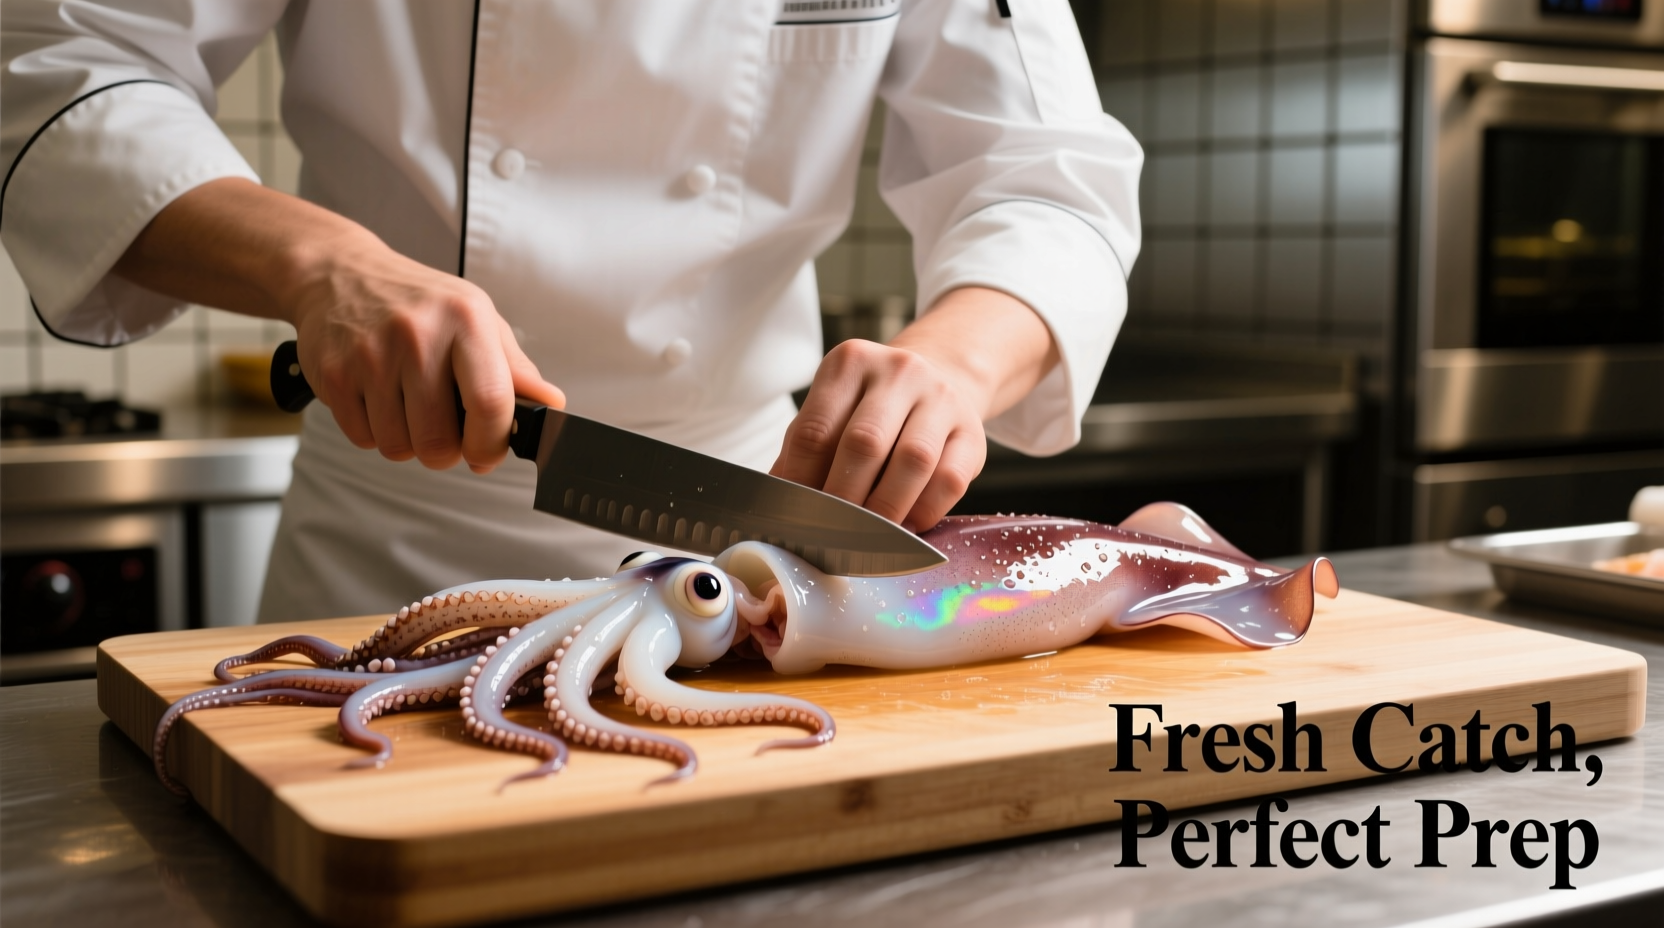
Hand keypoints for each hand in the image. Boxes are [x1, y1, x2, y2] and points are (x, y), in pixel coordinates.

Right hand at [280, 235, 562, 472]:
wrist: (340, 274)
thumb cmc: (417, 301)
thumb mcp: (477, 319)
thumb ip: (515, 369)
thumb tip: (551, 406)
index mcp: (465, 318)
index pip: (490, 403)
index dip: (492, 444)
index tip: (486, 453)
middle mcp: (417, 335)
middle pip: (439, 441)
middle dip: (447, 450)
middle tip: (444, 427)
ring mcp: (370, 355)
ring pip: (399, 447)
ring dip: (409, 441)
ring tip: (409, 406)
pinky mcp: (333, 375)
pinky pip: (364, 438)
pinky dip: (375, 432)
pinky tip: (379, 399)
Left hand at [771, 287, 1057, 531]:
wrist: (939, 380)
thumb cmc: (870, 409)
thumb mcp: (832, 411)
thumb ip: (804, 452)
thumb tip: (776, 505)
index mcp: (850, 363)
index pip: (816, 430)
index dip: (801, 482)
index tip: (795, 518)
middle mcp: (899, 371)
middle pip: (864, 444)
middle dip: (843, 501)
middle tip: (831, 535)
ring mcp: (941, 398)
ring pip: (913, 462)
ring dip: (886, 510)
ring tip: (869, 537)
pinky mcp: (972, 431)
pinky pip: (949, 480)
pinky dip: (923, 511)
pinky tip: (907, 524)